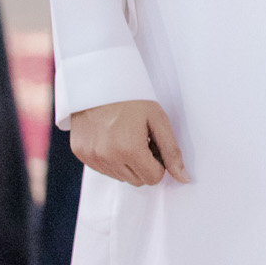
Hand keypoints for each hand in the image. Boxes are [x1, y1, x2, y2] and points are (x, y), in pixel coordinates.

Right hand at [71, 99, 189, 185]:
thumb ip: (172, 151)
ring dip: (128, 163)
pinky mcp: (81, 155)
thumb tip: (184, 178)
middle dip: (145, 165)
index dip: (159, 162)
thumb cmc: (132, 99)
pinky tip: (113, 138)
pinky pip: (104, 169)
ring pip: (121, 177)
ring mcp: (92, 158)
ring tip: (127, 137)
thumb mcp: (158, 120)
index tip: (155, 144)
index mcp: (129, 149)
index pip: (154, 178)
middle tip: (143, 140)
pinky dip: (112, 160)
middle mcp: (107, 158)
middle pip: (137, 181)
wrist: (99, 83)